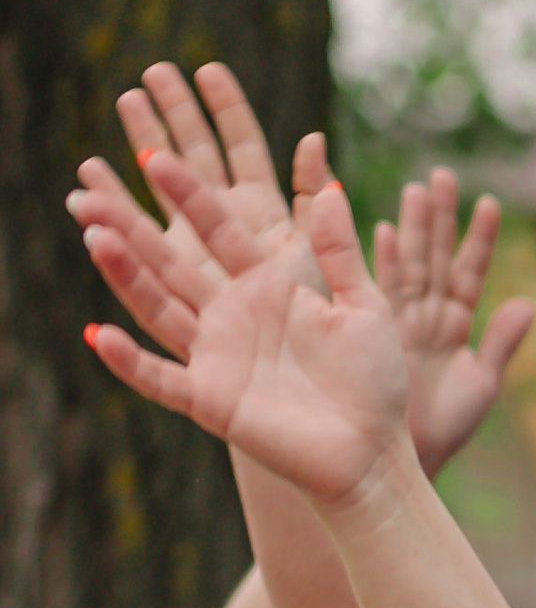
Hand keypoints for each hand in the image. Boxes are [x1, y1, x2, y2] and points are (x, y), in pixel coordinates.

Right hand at [79, 152, 412, 508]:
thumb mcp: (364, 306)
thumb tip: (328, 185)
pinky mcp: (210, 401)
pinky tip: (97, 334)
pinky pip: (160, 379)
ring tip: (95, 235)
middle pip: (172, 264)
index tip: (155, 155)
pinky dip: (129, 361)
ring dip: (124, 276)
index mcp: (267, 286)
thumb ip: (340, 251)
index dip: (189, 195)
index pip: (219, 230)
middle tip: (90, 188)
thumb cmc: (373, 381)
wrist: (373, 453)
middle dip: (132, 228)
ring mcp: (216, 358)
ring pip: (157, 309)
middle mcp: (232, 316)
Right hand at [375, 170, 535, 477]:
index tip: (489, 203)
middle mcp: (426, 315)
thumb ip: (503, 343)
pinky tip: (378, 230)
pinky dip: (380, 262)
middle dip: (439, 217)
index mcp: (455, 324)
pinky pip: (377, 291)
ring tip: (417, 190)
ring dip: (411, 228)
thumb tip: (530, 301)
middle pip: (435, 256)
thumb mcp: (481, 384)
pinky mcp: (372, 333)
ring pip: (408, 265)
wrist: (399, 461)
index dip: (479, 239)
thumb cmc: (442, 429)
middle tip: (443, 174)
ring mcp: (398, 321)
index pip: (470, 272)